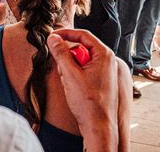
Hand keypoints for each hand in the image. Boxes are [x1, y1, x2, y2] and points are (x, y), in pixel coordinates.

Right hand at [47, 29, 118, 150]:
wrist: (98, 126)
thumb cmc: (89, 103)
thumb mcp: (70, 74)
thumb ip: (61, 53)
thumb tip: (53, 39)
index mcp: (104, 54)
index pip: (83, 35)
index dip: (66, 34)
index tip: (53, 36)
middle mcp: (107, 60)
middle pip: (81, 48)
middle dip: (68, 58)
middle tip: (61, 68)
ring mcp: (104, 71)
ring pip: (81, 61)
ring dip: (70, 69)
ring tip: (70, 83)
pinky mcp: (100, 80)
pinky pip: (84, 71)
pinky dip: (75, 76)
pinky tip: (73, 88)